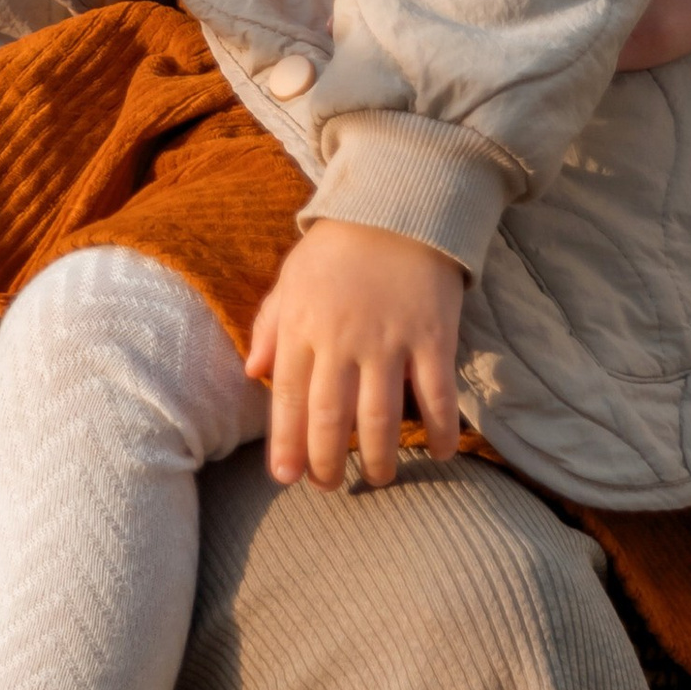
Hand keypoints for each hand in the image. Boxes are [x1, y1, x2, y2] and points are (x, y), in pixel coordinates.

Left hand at [245, 220, 465, 489]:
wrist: (400, 204)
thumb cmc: (339, 246)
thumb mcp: (291, 277)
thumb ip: (270, 325)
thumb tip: (251, 371)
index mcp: (302, 325)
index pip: (287, 396)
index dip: (286, 442)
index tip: (286, 477)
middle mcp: (342, 338)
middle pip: (330, 417)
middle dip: (327, 461)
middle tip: (330, 485)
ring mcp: (390, 339)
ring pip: (380, 417)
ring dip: (379, 458)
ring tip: (379, 477)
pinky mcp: (434, 336)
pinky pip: (437, 395)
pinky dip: (439, 430)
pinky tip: (439, 453)